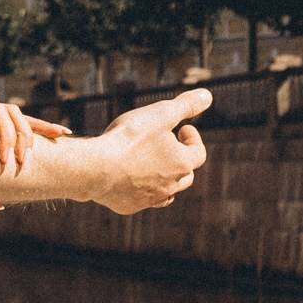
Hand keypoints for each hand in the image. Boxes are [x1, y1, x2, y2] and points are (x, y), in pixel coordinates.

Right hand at [84, 88, 210, 214]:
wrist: (95, 168)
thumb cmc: (128, 139)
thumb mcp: (160, 114)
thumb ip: (185, 105)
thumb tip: (207, 95)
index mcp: (182, 163)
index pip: (198, 153)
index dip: (193, 139)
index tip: (183, 128)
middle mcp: (171, 185)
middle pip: (186, 176)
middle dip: (181, 160)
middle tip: (169, 147)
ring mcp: (149, 199)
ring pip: (166, 193)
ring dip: (164, 180)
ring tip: (153, 168)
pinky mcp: (128, 206)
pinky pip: (140, 200)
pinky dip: (140, 191)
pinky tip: (129, 181)